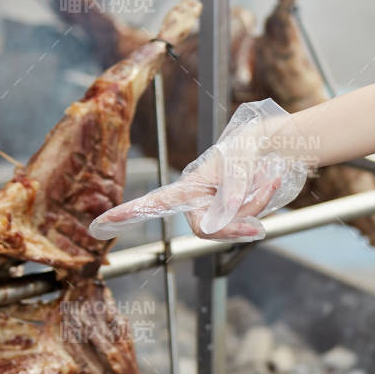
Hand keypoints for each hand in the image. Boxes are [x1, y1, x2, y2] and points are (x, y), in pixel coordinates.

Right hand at [88, 98, 312, 241]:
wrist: (275, 146)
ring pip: (232, 227)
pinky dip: (263, 206)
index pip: (155, 203)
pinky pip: (246, 224)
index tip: (99, 224)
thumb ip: (235, 183)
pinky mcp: (236, 216)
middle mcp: (199, 201)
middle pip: (208, 228)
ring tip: (270, 181)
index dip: (128, 214)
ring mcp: (218, 211)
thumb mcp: (243, 156)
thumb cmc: (249, 145)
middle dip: (236, 222)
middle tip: (260, 216)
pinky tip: (272, 183)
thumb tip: (226, 214)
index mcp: (189, 185)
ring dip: (256, 207)